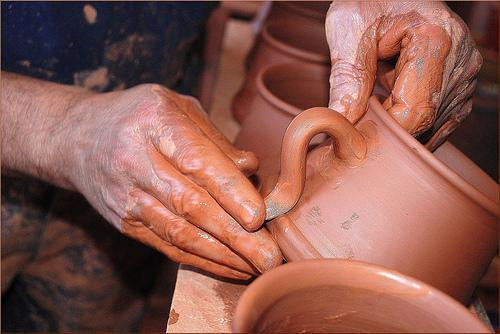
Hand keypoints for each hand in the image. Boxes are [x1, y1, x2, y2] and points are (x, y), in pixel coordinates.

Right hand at [63, 84, 281, 278]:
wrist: (77, 138)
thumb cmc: (139, 117)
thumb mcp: (176, 108)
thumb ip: (214, 139)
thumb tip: (251, 169)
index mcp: (155, 122)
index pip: (195, 161)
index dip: (228, 190)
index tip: (258, 216)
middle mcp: (136, 161)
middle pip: (190, 204)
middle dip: (234, 235)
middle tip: (269, 256)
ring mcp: (127, 197)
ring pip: (179, 232)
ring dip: (222, 254)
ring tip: (256, 267)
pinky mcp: (125, 222)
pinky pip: (167, 246)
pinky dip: (201, 259)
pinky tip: (230, 266)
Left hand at [325, 1, 481, 147]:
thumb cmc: (369, 1)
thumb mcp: (349, 31)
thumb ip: (347, 78)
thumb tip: (341, 123)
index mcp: (436, 40)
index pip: (414, 112)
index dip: (381, 130)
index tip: (354, 132)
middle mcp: (460, 60)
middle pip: (424, 122)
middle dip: (387, 129)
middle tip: (358, 117)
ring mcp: (464, 74)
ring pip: (431, 126)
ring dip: (399, 123)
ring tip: (377, 96)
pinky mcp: (461, 84)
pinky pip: (438, 120)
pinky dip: (411, 119)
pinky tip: (392, 100)